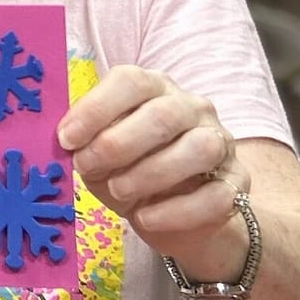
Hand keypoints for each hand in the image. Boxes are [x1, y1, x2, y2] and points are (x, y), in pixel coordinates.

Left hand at [57, 65, 248, 265]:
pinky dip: (177, 210)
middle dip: (119, 143)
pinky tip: (145, 218)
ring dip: (152, 172)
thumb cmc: (126, 170)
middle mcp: (192, 108)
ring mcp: (221, 143)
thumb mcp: (98, 155)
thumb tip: (62, 141)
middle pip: (164, 114)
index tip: (66, 139)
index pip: (130, 81)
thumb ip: (84, 143)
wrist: (173, 214)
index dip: (95, 108)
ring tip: (118, 191)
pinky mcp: (237, 183)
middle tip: (86, 167)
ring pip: (199, 148)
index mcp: (153, 89)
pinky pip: (217, 195)